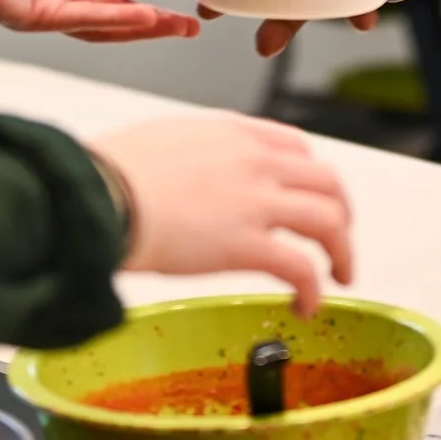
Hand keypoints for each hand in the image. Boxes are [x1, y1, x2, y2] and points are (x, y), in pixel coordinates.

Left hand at [0, 0, 199, 43]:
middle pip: (112, 10)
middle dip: (152, 19)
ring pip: (103, 23)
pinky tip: (143, 17)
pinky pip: (81, 21)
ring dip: (141, 27)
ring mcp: (45, 5)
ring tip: (178, 26)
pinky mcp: (34, 17)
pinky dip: (115, 21)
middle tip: (189, 24)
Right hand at [88, 116, 353, 316]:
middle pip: (326, 182)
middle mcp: (254, 161)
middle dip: (341, 212)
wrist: (99, 191)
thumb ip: (189, 154)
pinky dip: (314, 289)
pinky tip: (307, 306)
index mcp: (232, 133)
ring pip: (328, 221)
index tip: (310, 196)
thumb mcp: (161, 140)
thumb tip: (180, 177)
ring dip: (342, 251)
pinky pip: (301, 268)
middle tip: (338, 239)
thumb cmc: (110, 170)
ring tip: (340, 275)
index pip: (295, 147)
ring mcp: (255, 201)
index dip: (311, 176)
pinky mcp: (247, 244)